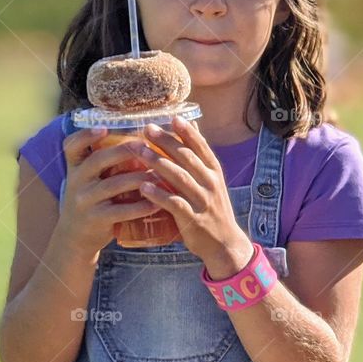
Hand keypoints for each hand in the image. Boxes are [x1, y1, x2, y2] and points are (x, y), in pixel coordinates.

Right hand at [57, 127, 164, 257]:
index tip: (103, 127)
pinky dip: (140, 206)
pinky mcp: (96, 220)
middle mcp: (77, 181)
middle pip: (97, 161)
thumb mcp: (92, 178)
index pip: (72, 146)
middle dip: (122, 152)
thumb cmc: (94, 199)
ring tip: (161, 173)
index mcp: (76, 167)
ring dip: (138, 178)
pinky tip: (158, 203)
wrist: (76, 236)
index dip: (85, 135)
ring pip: (112, 185)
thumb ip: (108, 162)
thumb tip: (143, 138)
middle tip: (146, 145)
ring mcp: (85, 201)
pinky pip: (120, 211)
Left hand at [135, 117, 252, 276]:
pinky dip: (158, 194)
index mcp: (215, 174)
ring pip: (179, 177)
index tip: (172, 117)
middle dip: (166, 142)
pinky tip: (143, 186)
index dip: (187, 132)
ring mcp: (203, 202)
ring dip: (157, 162)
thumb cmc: (212, 211)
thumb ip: (199, 161)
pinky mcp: (193, 220)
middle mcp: (211, 184)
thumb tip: (190, 131)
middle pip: (187, 158)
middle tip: (146, 129)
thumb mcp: (212, 184)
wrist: (225, 244)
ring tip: (138, 151)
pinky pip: (174, 204)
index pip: (202, 148)